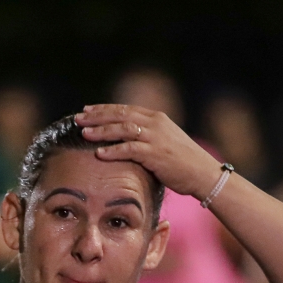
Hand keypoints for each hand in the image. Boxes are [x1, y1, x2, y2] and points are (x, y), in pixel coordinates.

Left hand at [74, 104, 221, 198]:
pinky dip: (113, 150)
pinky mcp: (155, 153)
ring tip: (84, 133)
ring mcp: (155, 137)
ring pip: (122, 129)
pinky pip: (129, 149)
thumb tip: (127, 140)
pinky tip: (99, 153)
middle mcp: (155, 123)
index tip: (88, 110)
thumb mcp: (165, 142)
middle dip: (97, 116)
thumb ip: (147, 137)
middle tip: (78, 118)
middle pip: (120, 115)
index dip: (104, 109)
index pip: (125, 109)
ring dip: (101, 131)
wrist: (204, 173)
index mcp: (157, 118)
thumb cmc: (184, 162)